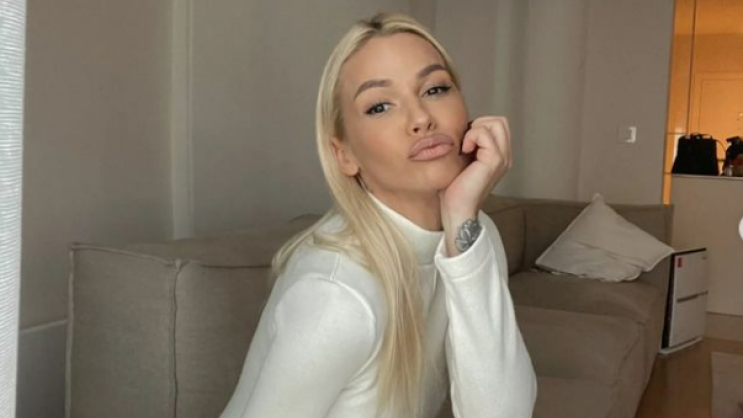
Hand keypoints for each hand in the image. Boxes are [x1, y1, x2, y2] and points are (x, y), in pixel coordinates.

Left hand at [439, 116, 512, 254]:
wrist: (456, 209)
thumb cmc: (454, 188)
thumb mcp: (463, 160)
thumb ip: (469, 144)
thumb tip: (462, 126)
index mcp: (499, 155)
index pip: (497, 125)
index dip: (479, 126)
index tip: (464, 141)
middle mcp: (505, 156)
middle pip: (500, 121)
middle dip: (480, 123)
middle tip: (465, 141)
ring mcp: (502, 158)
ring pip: (497, 123)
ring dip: (476, 129)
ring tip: (465, 147)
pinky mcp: (495, 161)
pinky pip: (485, 133)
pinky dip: (471, 136)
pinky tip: (464, 151)